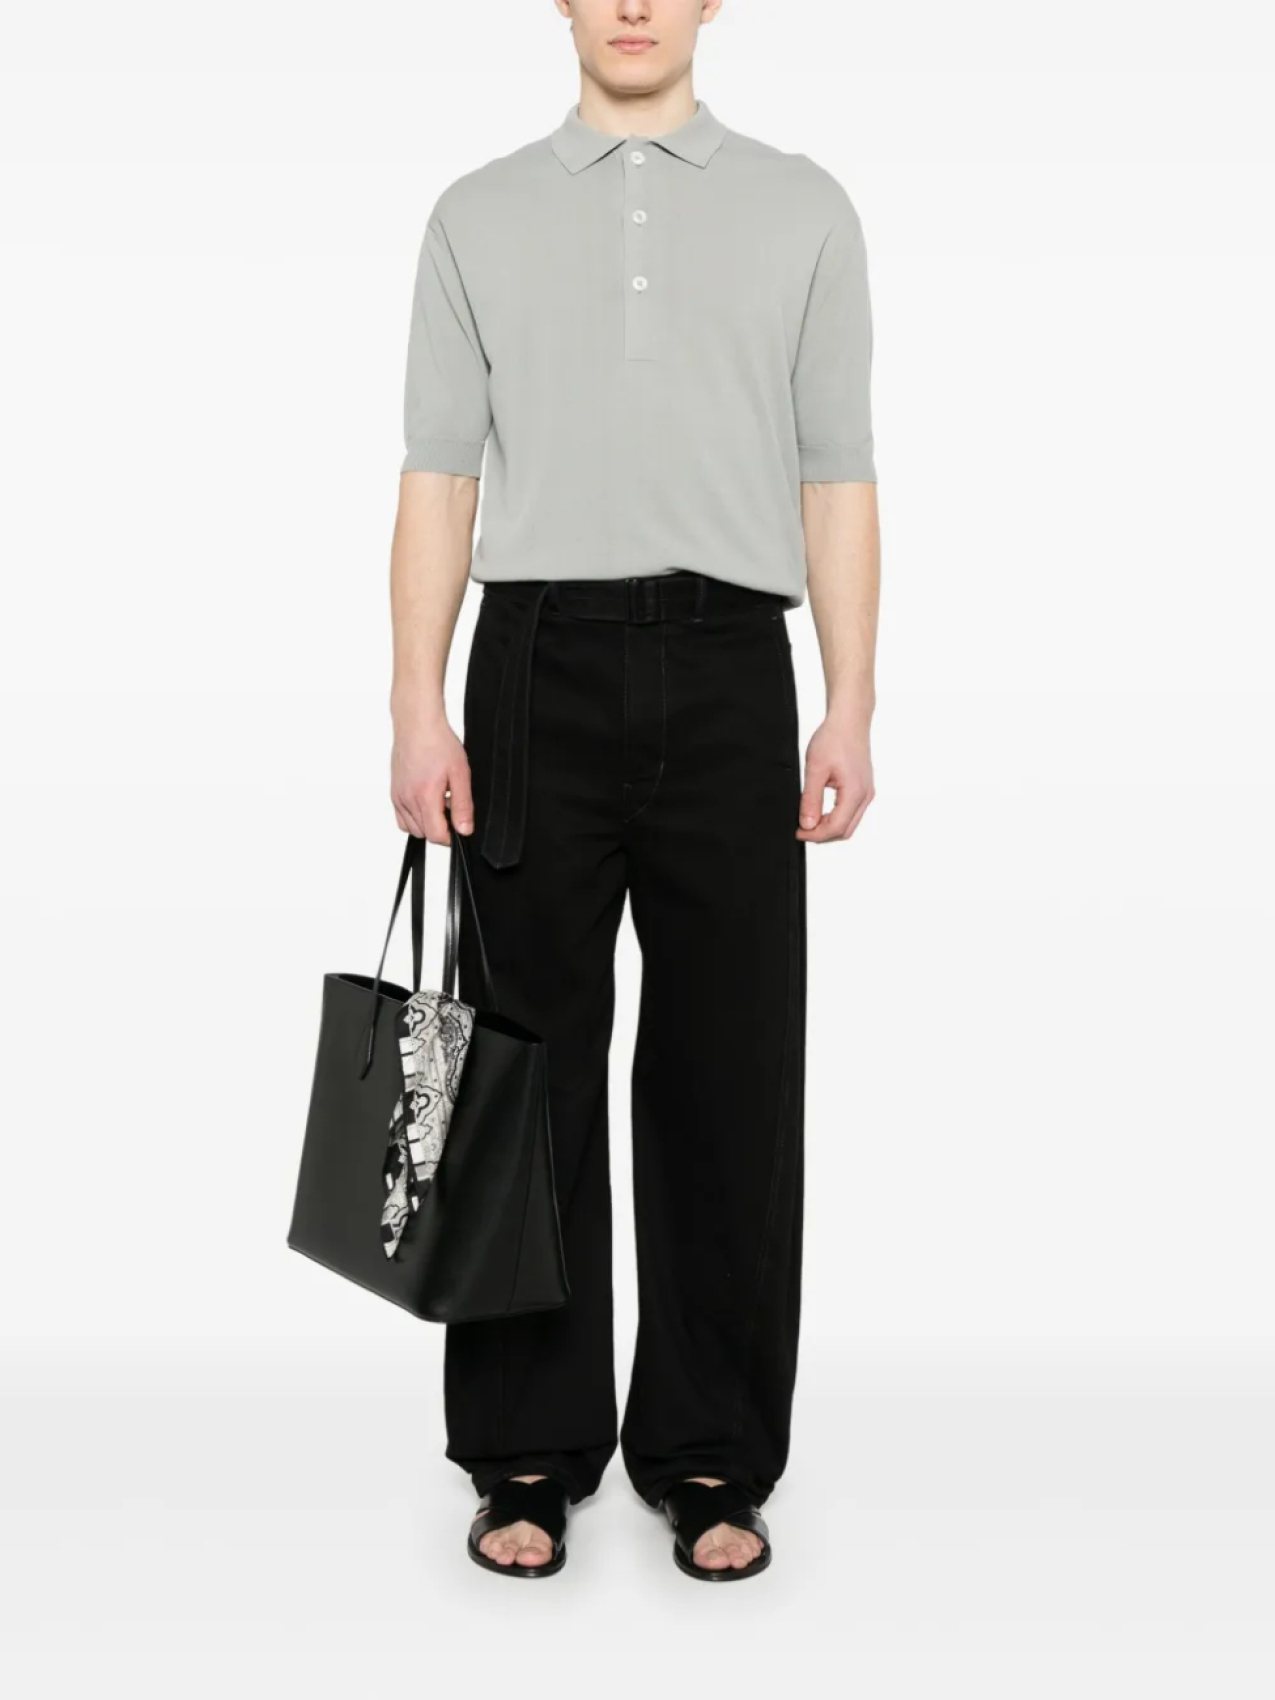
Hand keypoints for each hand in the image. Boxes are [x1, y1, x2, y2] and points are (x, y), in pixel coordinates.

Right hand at [390, 715, 474, 843]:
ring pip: (412, 828)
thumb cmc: (438, 743)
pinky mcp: (394, 792)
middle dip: (440, 828)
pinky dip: (414, 818)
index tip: (459, 827)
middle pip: (424, 834)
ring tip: (439, 803)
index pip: (435, 836)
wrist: (417, 725)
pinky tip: (425, 802)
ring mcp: (398, 797)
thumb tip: (464, 830)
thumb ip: (462, 805)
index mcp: (425, 796)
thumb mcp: (460, 774)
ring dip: (427, 823)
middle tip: (451, 808)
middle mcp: (407, 799)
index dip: (451, 837)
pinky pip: (401, 818)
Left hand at [797, 716, 874, 842]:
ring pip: (849, 823)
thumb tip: (808, 824)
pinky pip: (852, 812)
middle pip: (845, 830)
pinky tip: (821, 811)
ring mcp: (866, 792)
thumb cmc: (835, 738)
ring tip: (809, 820)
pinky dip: (836, 817)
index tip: (799, 832)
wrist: (849, 720)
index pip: (836, 827)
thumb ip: (811, 799)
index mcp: (855, 793)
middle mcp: (865, 795)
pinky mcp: (864, 788)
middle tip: (802, 829)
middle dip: (822, 835)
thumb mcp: (816, 769)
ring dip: (829, 826)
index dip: (815, 835)